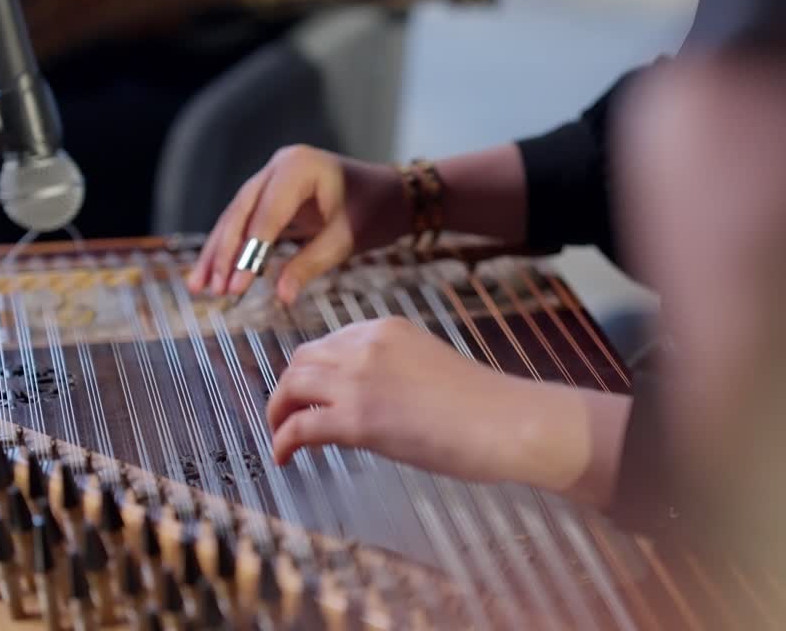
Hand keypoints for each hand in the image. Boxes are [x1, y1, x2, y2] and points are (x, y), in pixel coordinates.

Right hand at [187, 145, 407, 303]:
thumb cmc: (376, 211)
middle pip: (241, 213)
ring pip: (237, 217)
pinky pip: (247, 221)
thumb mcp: (347, 239)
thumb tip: (280, 296)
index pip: (266, 216)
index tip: (235, 288)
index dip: (248, 255)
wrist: (394, 194)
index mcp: (299, 168)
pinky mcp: (273, 193)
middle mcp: (279, 166)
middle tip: (210, 290)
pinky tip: (216, 274)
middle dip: (224, 254)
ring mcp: (273, 176)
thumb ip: (311, 264)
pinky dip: (233, 248)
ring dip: (219, 253)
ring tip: (200, 287)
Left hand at [267, 317, 630, 503]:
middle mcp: (366, 346)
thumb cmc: (484, 405)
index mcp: (387, 329)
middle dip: (287, 389)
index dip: (310, 371)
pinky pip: (300, 425)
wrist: (507, 421)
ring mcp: (359, 380)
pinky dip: (283, 440)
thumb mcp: (429, 367)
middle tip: (286, 415)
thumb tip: (369, 400)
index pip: (328, 342)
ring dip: (278, 413)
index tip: (306, 392)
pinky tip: (284, 456)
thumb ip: (393, 372)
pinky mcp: (358, 419)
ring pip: (291, 387)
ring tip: (280, 436)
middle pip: (301, 360)